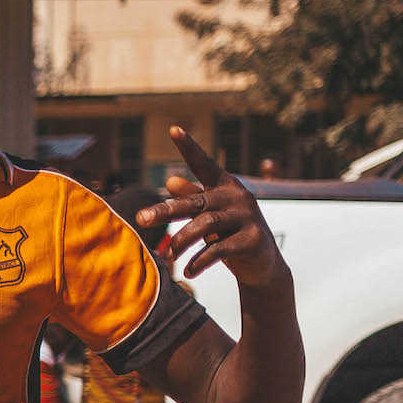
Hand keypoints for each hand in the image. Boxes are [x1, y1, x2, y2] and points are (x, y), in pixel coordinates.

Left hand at [135, 127, 287, 288]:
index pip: (204, 163)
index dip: (189, 147)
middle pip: (194, 201)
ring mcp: (247, 216)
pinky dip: (199, 261)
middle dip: (165, 210)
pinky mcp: (253, 239)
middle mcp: (237, 195)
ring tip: (168, 257)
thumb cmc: (228, 234)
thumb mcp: (209, 216)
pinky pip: (218, 249)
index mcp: (224, 186)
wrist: (262, 265)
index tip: (173, 129)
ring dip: (181, 241)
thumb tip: (170, 180)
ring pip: (205, 224)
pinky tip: (187, 273)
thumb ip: (192, 199)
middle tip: (141, 219)